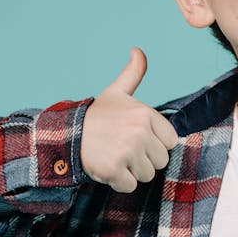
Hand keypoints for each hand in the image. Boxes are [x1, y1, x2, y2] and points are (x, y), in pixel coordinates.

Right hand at [80, 47, 179, 192]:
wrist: (66, 135)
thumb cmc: (97, 116)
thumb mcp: (117, 92)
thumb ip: (133, 73)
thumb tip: (138, 50)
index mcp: (145, 114)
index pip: (171, 141)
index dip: (155, 143)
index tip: (136, 136)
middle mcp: (139, 132)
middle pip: (161, 160)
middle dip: (144, 159)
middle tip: (123, 148)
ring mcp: (127, 152)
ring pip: (147, 174)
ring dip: (131, 171)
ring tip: (114, 155)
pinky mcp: (114, 170)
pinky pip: (130, 186)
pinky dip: (118, 182)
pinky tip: (107, 167)